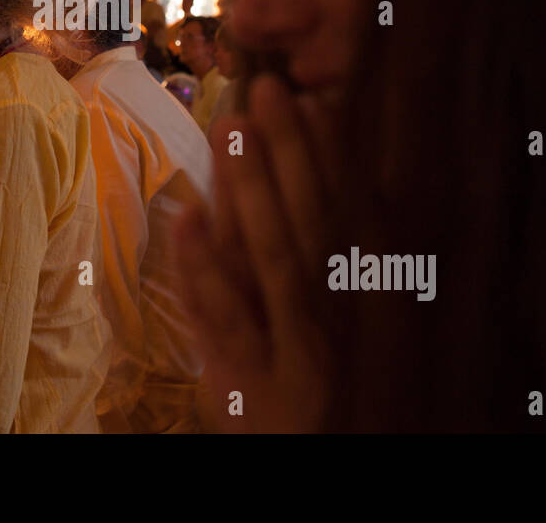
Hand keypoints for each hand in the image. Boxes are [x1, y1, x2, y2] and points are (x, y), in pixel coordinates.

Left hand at [175, 74, 335, 433]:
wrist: (307, 453)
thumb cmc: (317, 374)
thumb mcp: (329, 312)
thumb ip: (318, 243)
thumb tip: (315, 160)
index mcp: (358, 298)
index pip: (349, 212)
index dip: (331, 153)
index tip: (311, 97)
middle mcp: (334, 320)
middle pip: (313, 226)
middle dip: (290, 156)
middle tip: (266, 92)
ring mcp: (292, 352)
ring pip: (274, 262)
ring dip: (251, 192)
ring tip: (230, 130)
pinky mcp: (250, 386)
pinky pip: (225, 321)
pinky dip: (203, 270)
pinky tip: (186, 217)